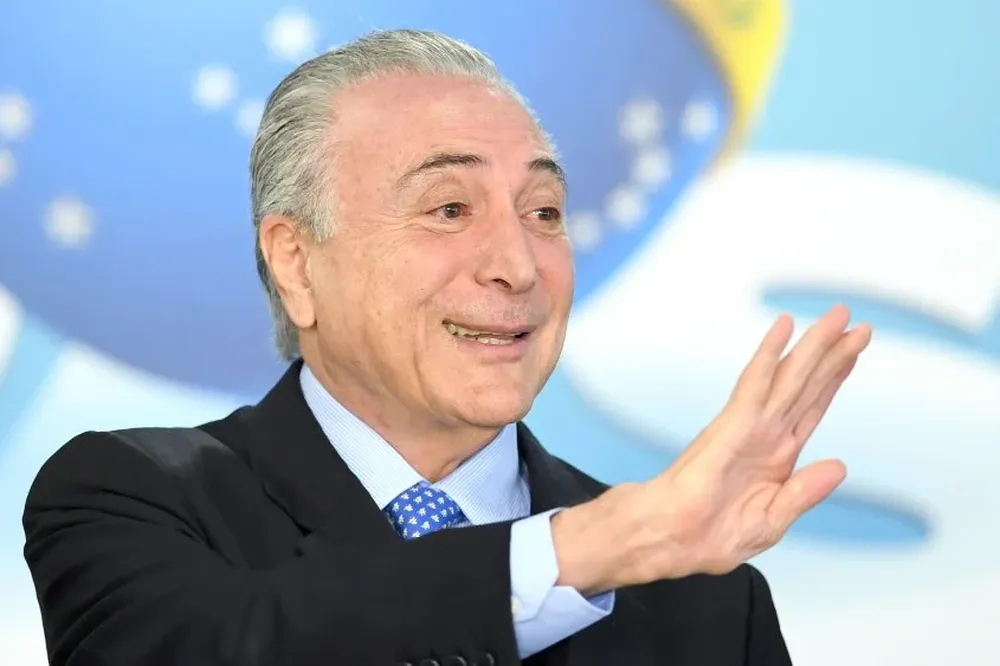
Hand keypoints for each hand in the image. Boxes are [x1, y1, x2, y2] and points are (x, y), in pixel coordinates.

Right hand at [553, 305, 870, 592]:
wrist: (671, 540)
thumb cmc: (709, 535)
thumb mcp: (771, 521)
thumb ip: (804, 493)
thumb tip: (839, 466)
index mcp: (777, 456)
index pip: (812, 407)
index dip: (834, 378)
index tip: (853, 351)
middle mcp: (767, 434)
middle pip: (806, 384)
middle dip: (832, 352)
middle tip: (856, 320)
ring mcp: (750, 426)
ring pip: (788, 377)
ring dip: (813, 346)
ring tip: (837, 317)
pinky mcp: (731, 426)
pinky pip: (754, 384)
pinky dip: (769, 356)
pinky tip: (782, 330)